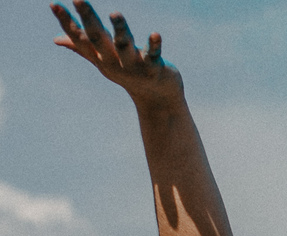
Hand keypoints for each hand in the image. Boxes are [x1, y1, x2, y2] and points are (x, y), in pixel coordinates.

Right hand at [51, 1, 182, 104]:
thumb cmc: (128, 74)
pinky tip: (155, 34)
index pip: (79, 39)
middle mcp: (113, 61)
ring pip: (124, 45)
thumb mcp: (103, 61)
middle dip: (88, 18)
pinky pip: (153, 55)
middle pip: (97, 38)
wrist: (157, 98)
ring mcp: (133, 65)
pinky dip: (154, 45)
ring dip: (120, 30)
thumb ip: (82, 49)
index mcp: (100, 57)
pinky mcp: (153, 68)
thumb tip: (56, 39)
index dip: (66, 22)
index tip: (53, 4)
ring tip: (115, 14)